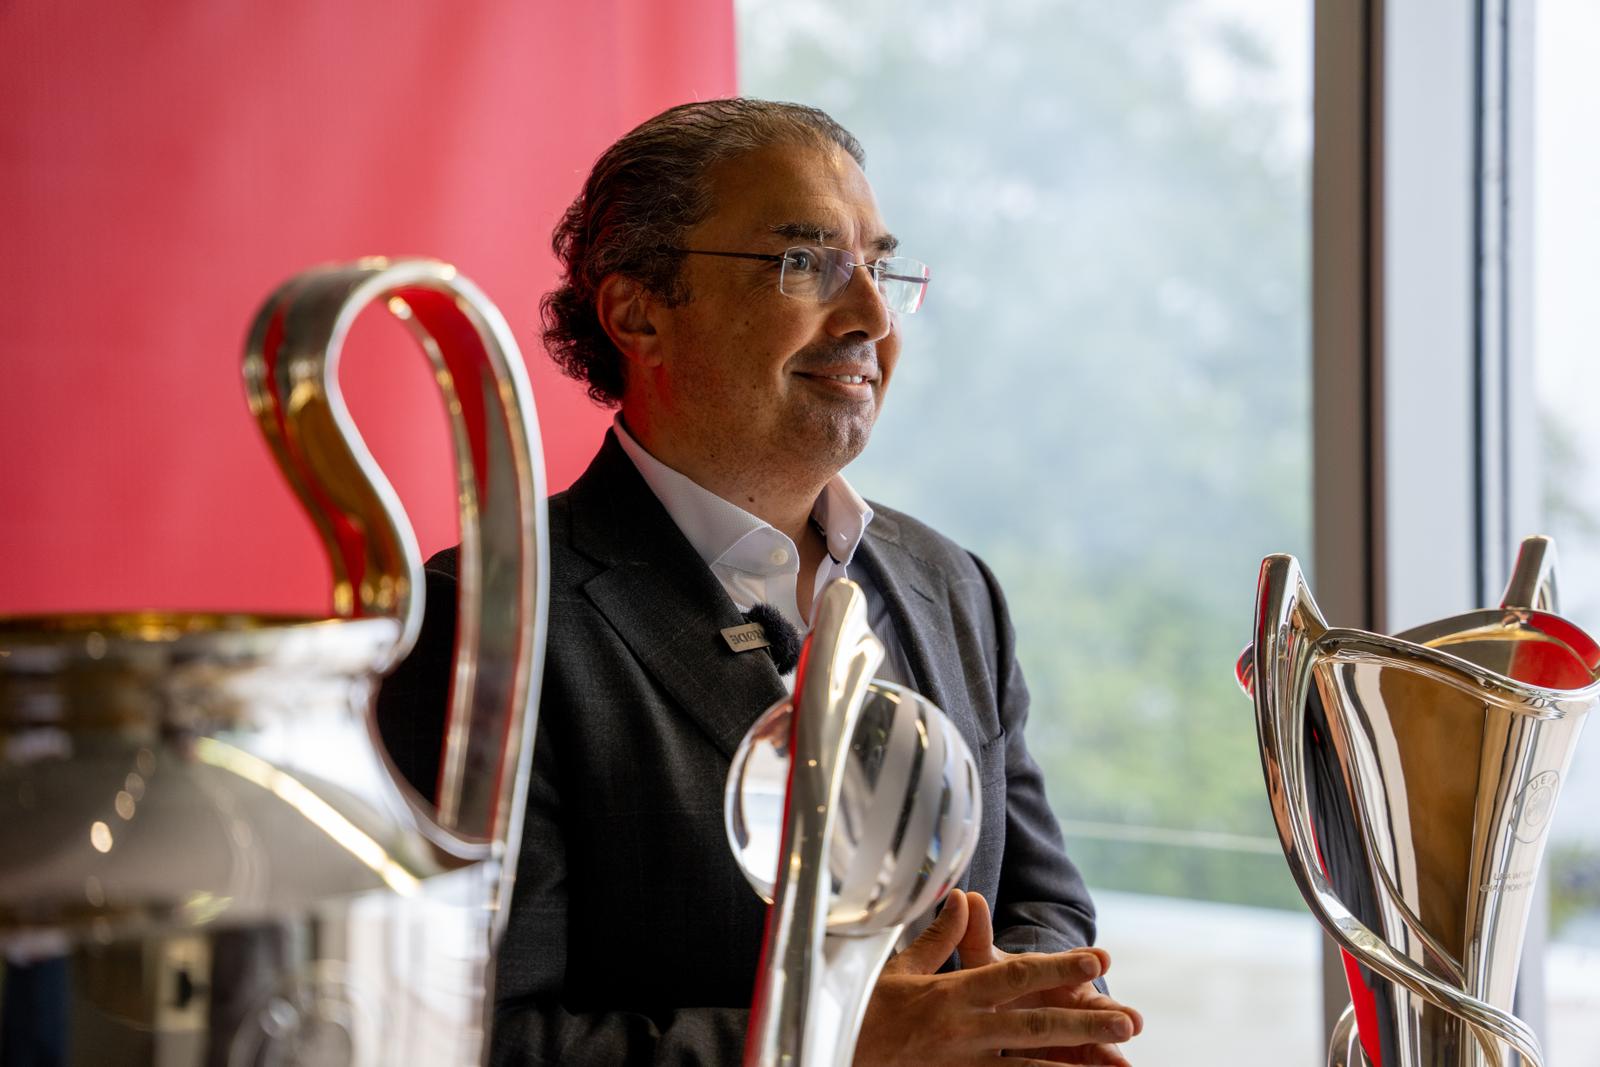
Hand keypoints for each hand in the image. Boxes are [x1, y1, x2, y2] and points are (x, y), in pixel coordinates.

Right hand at [853, 890, 1137, 1065]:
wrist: (840, 1055)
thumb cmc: (870, 1012)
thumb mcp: (901, 969)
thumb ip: (940, 936)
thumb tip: (961, 897)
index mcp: (952, 994)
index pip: (1015, 977)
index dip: (1059, 968)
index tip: (1096, 960)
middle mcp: (964, 1031)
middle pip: (1034, 1026)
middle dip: (1084, 1023)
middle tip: (1127, 1021)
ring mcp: (965, 1066)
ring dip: (1074, 1066)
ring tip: (1115, 1064)